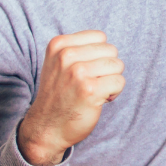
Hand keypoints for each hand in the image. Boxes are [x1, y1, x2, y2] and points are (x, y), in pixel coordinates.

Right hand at [17, 31, 124, 165]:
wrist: (46, 128)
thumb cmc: (59, 94)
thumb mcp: (59, 63)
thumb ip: (79, 48)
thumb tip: (108, 44)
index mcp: (58, 44)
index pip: (100, 37)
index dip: (99, 55)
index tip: (84, 70)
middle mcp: (66, 55)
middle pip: (111, 50)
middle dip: (106, 68)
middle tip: (89, 84)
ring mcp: (77, 72)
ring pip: (117, 65)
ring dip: (111, 80)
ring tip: (93, 91)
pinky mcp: (90, 90)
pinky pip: (119, 82)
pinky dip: (114, 93)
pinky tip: (97, 100)